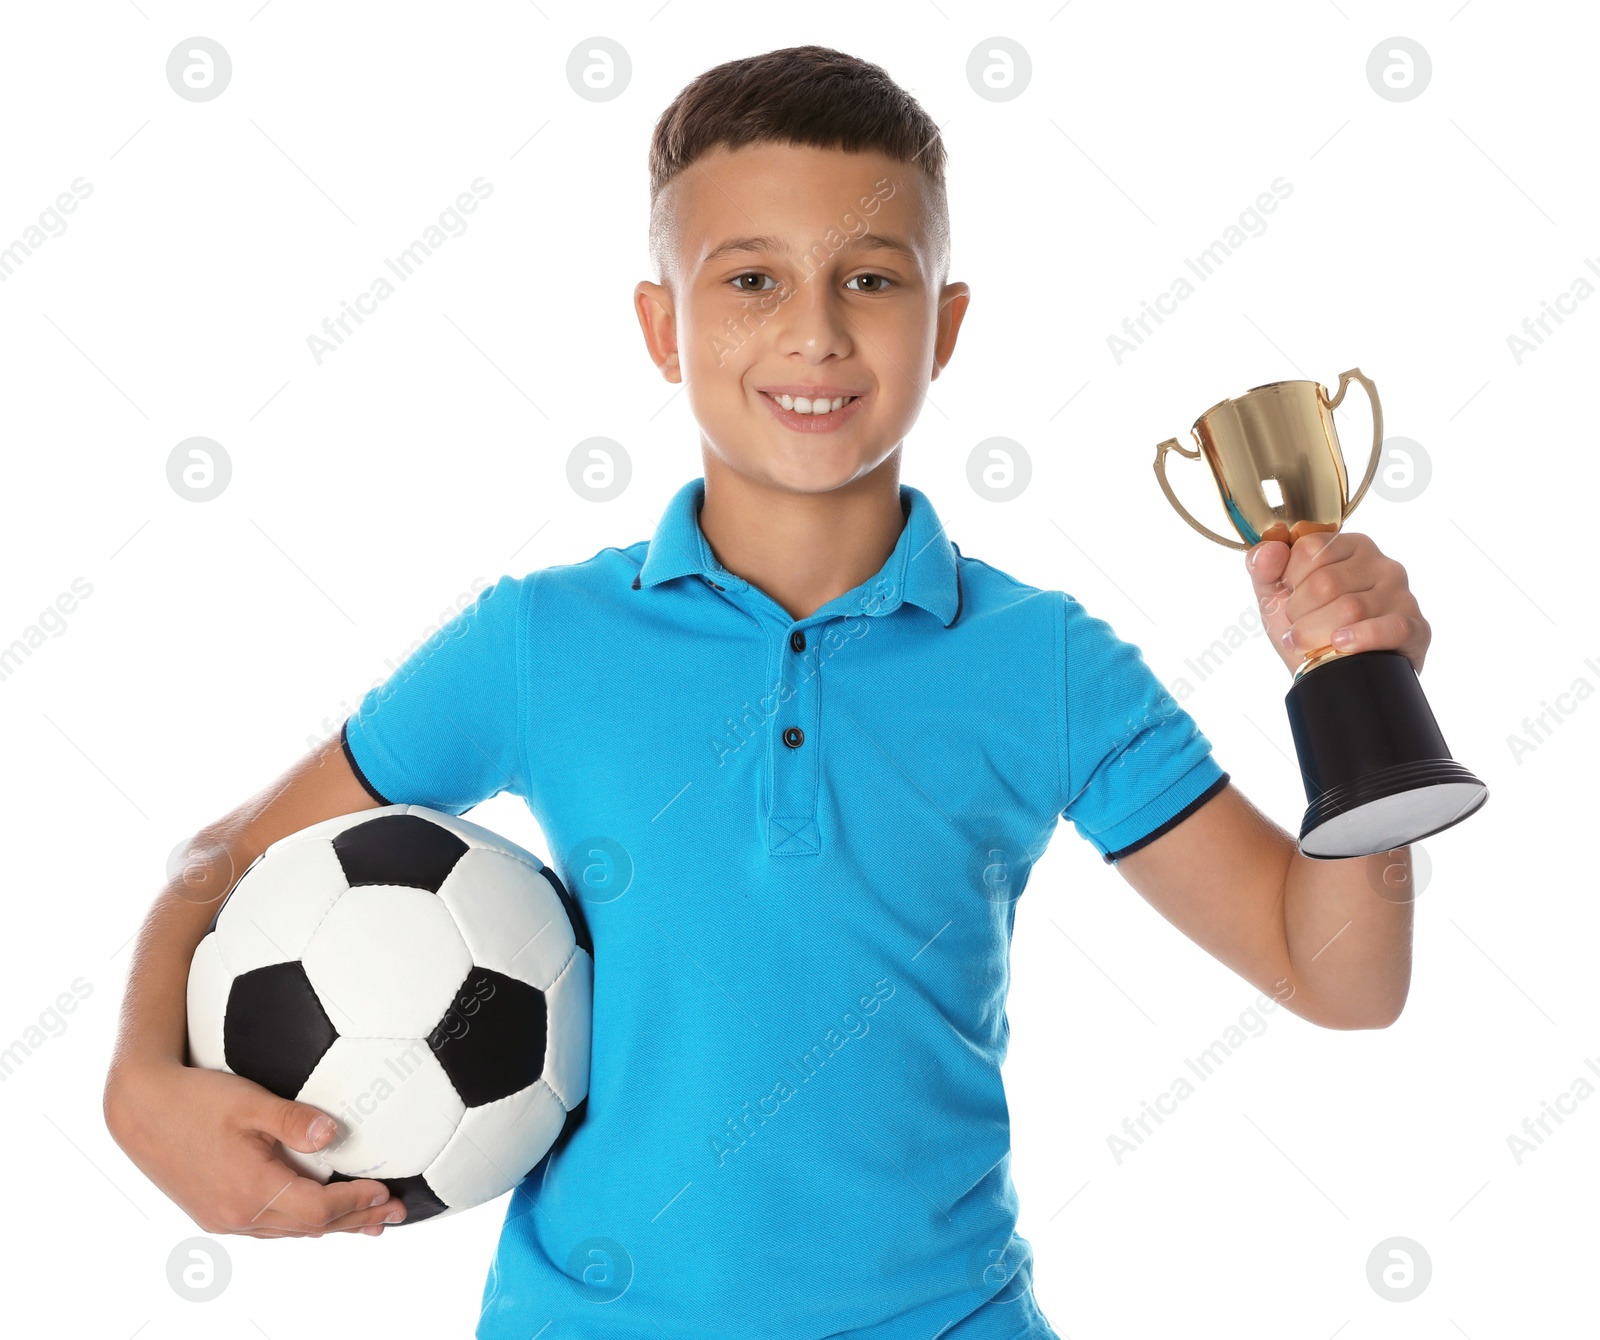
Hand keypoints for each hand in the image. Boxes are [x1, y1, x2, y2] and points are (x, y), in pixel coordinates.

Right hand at [104, 1061, 406, 1237]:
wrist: (138, 1108)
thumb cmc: (194, 1098)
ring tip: (366, 1220)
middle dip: (355, 1220)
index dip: (355, 1203)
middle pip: (308, 1228)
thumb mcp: (248, 1100)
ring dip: (329, 1225)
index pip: (318, 1210)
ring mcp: (222, 1219)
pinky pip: (266, 1227)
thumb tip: (334, 1134)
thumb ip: (293, 1119)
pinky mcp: (211, 1212)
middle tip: (393, 1214)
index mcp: (250, 1191)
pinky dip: (298, 1222)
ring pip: (288, 1232)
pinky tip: (313, 1214)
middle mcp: (236, 1216)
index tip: (386, 1193)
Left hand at [1245, 529, 1429, 676]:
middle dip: (1300, 614)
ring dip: (1318, 634)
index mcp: (1350, 547)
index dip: (1289, 581)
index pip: (1309, 549)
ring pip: (1350, 608)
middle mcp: (1382, 564)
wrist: (1332, 676)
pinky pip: (1391, 628)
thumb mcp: (1276, 597)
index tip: (1290, 599)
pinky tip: (1342, 645)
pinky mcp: (1416, 627)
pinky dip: (1361, 638)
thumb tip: (1270, 549)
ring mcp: (1402, 595)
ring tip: (1313, 644)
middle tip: (1298, 631)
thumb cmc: (1308, 629)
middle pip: (1326, 582)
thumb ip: (1263, 567)